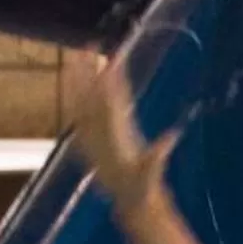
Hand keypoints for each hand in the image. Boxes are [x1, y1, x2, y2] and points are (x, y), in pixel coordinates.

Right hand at [72, 61, 181, 214]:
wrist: (137, 200)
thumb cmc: (143, 188)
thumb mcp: (151, 172)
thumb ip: (158, 154)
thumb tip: (174, 135)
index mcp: (122, 129)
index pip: (116, 97)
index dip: (113, 77)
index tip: (112, 56)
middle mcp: (112, 126)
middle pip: (101, 91)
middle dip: (94, 69)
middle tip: (88, 44)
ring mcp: (101, 132)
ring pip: (89, 100)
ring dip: (83, 80)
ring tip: (76, 58)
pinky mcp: (91, 142)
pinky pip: (81, 117)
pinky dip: (74, 101)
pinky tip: (68, 90)